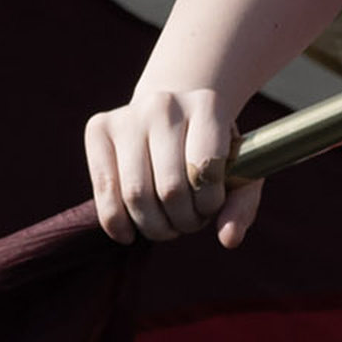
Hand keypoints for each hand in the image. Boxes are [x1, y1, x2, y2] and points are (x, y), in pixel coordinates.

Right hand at [83, 78, 262, 246]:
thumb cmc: (210, 151)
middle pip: (170, 188)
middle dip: (183, 221)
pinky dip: (116, 223)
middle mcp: (164, 103)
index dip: (210, 202)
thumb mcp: (240, 172)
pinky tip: (128, 234)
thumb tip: (228, 239)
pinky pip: (103, 189)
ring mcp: (128, 114)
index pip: (206, 168)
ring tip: (167, 225)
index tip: (211, 206)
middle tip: (188, 222)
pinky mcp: (98, 128)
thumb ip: (242, 206)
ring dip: (154, 226)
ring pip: (136, 194)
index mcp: (207, 105)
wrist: (173, 116)